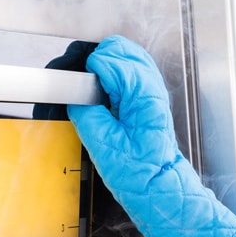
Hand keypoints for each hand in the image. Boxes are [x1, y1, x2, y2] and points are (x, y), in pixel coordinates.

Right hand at [67, 35, 235, 236]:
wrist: (160, 188)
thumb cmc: (139, 174)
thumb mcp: (103, 147)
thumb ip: (86, 113)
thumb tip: (75, 95)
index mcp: (143, 95)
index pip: (109, 59)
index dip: (89, 72)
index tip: (82, 93)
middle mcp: (151, 86)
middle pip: (119, 48)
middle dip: (98, 63)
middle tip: (88, 91)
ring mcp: (151, 89)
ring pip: (125, 54)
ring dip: (105, 67)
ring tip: (96, 94)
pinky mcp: (147, 96)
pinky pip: (129, 69)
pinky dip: (113, 73)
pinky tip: (106, 94)